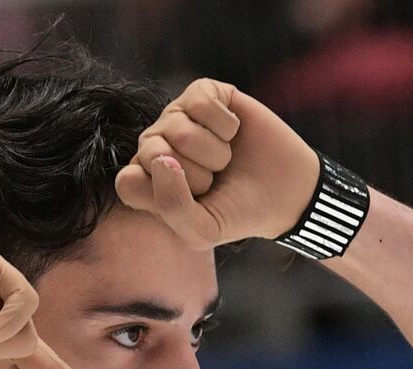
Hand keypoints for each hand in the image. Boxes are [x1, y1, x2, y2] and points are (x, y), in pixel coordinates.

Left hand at [115, 78, 321, 248]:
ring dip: (215, 152)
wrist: (285, 190)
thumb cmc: (237, 211)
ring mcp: (177, 117)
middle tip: (214, 180)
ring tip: (225, 158)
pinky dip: (226, 125)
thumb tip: (162, 160)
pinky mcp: (202, 93)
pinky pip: (201, 104)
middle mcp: (156, 145)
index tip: (194, 201)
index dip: (162, 194)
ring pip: (178, 129)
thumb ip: (172, 207)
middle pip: (153, 153)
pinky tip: (233, 133)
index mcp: (147, 180)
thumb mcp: (203, 230)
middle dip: (196, 174)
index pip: (128, 182)